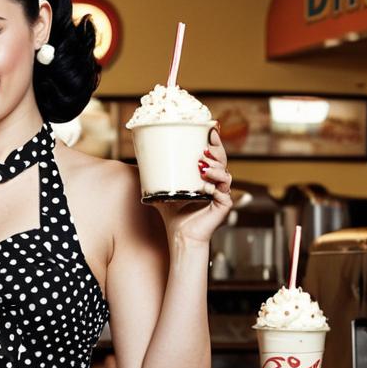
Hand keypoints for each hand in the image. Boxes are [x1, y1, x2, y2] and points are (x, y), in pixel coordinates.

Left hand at [153, 125, 232, 245]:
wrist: (180, 237)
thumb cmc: (174, 215)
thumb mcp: (164, 191)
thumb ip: (156, 179)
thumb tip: (140, 164)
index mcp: (206, 177)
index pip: (214, 156)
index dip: (214, 143)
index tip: (210, 131)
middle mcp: (217, 184)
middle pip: (223, 161)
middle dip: (216, 152)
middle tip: (204, 150)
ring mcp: (222, 194)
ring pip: (226, 175)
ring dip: (216, 168)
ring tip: (203, 167)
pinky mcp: (224, 206)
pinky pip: (224, 194)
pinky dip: (216, 188)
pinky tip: (207, 187)